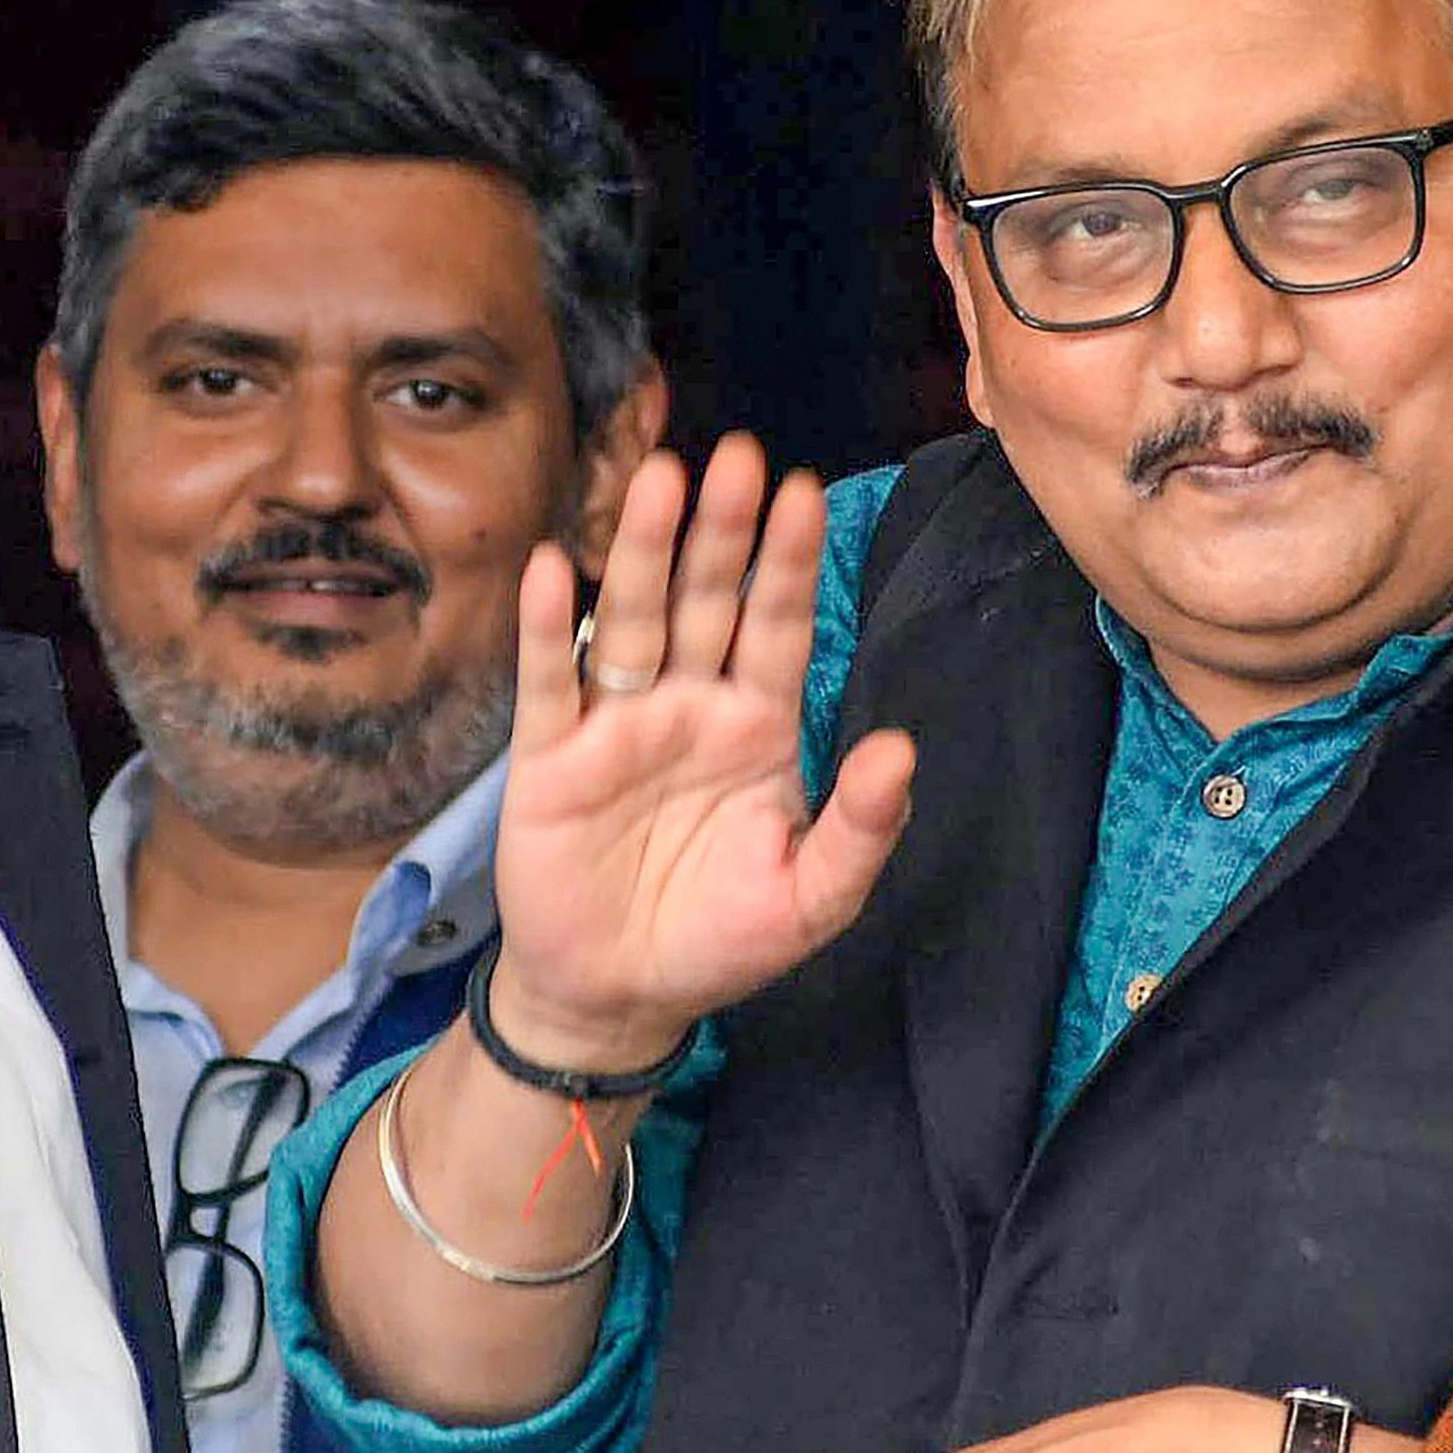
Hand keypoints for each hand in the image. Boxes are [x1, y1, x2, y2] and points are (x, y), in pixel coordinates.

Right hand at [486, 434, 916, 1069]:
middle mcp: (689, 706)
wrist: (618, 997)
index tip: (801, 493)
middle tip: (737, 455)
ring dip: (646, 551)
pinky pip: (553, 680)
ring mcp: (618, 724)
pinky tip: (557, 568)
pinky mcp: (552, 757)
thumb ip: (861, 829)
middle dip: (723, 531)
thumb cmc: (719, 941)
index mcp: (758, 726)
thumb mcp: (813, 900)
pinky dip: (551, 626)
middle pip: (707, 601)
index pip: (778, 626)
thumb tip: (901, 749)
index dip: (787, 562)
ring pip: (636, 620)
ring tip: (660, 478)